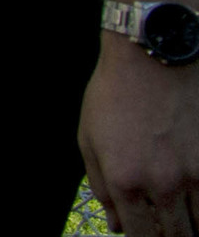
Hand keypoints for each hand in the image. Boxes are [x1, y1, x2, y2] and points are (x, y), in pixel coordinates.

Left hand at [82, 40, 198, 234]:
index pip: (140, 235)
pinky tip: (193, 200)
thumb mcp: (89, 138)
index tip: (143, 234)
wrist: (153, 59)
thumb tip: (118, 225)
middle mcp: (162, 184)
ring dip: (191, 226)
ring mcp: (194, 175)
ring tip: (180, 217)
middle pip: (176, 236)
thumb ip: (101, 186)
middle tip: (164, 228)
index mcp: (124, 180)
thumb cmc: (115, 94)